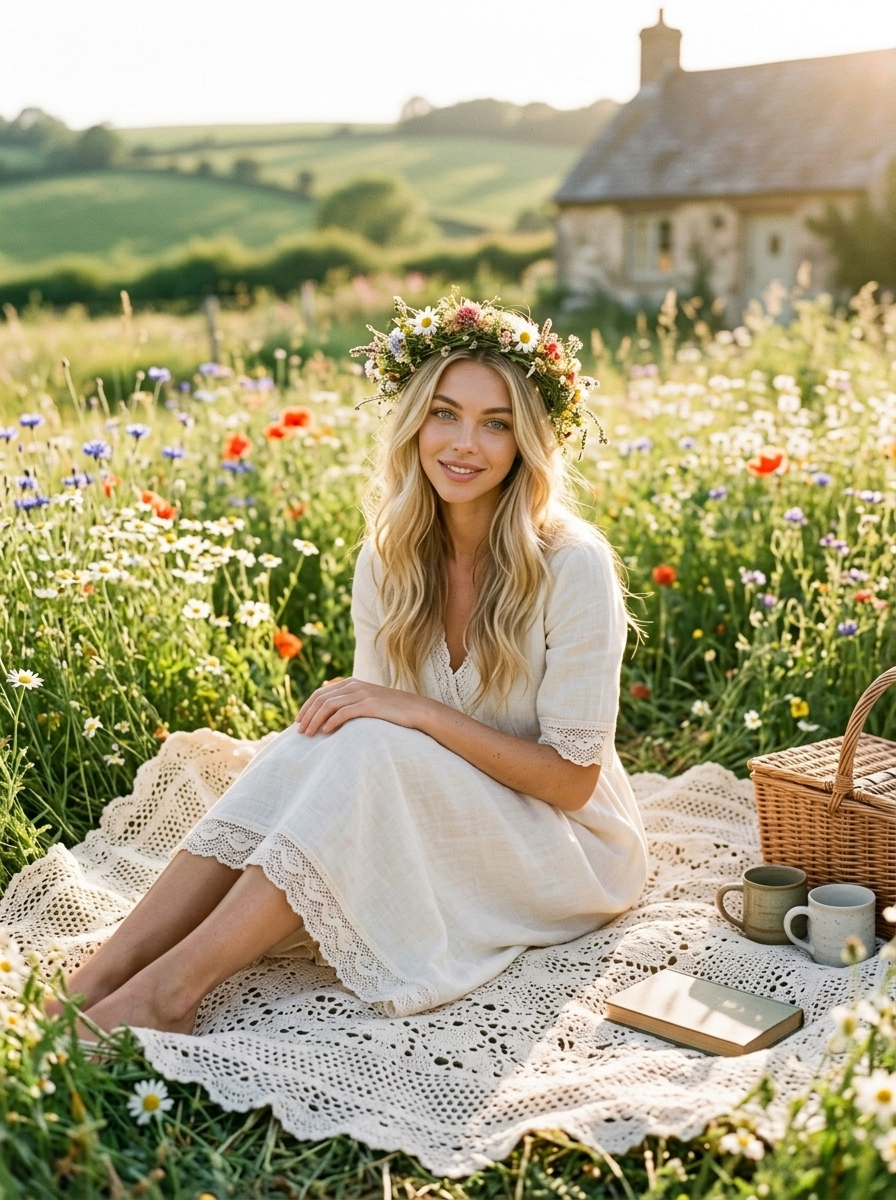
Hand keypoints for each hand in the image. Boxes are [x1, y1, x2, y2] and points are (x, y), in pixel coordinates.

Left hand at [295, 677, 432, 736]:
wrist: (416, 710)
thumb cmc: (391, 711)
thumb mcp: (368, 703)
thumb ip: (350, 704)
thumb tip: (329, 719)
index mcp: (351, 683)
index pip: (320, 693)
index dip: (306, 707)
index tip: (298, 721)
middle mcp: (354, 686)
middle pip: (321, 699)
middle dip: (307, 715)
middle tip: (300, 732)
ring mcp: (362, 694)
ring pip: (329, 705)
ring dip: (315, 720)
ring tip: (309, 735)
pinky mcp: (370, 705)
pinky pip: (344, 712)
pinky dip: (332, 722)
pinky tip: (326, 732)